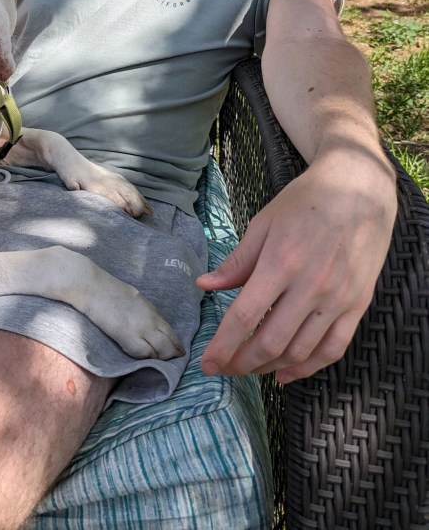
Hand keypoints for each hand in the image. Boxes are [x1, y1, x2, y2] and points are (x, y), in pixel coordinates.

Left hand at [197, 149, 395, 381]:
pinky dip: (308, 367)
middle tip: (224, 368)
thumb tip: (205, 285)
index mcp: (281, 263)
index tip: (208, 362)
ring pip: (300, 351)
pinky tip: (286, 373)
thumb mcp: (264, 224)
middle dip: (242, 362)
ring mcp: (338, 299)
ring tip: (249, 368)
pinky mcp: (358, 305)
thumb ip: (237, 261)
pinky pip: (333, 348)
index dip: (223, 345)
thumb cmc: (306, 202)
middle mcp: (311, 286)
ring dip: (270, 367)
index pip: (245, 316)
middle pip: (271, 341)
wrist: (359, 190)